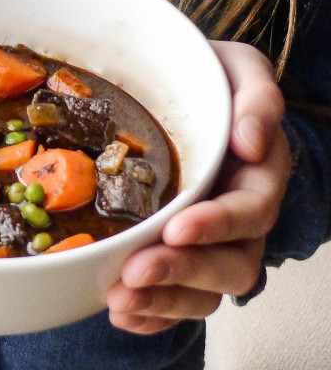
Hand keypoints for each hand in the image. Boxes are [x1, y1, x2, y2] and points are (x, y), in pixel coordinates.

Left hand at [106, 40, 290, 333]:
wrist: (182, 84)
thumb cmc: (209, 74)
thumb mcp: (239, 67)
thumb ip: (258, 95)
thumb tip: (252, 142)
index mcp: (260, 173)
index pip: (250, 211)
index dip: (216, 226)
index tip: (176, 228)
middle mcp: (241, 215)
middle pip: (230, 264)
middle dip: (183, 272)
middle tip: (136, 270)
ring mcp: (214, 241)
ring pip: (204, 291)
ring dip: (163, 299)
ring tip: (119, 297)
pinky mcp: (184, 253)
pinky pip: (178, 299)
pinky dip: (152, 313)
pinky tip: (120, 309)